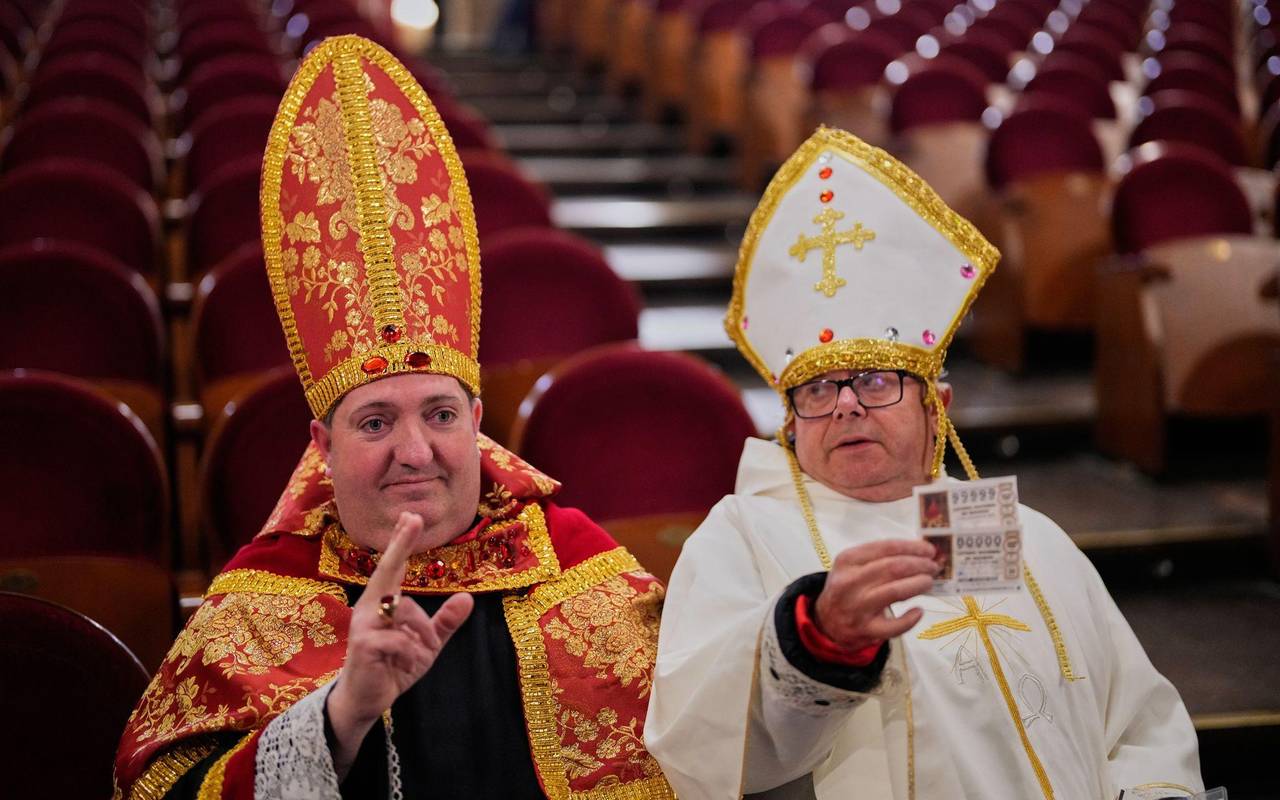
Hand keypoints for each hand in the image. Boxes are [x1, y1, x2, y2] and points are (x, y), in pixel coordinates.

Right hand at [326, 511, 473, 776]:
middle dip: (400, 544)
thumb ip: (444, 623)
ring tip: (419, 657)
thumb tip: (466, 598)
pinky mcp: (364, 644)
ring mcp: (364, 625)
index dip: (401, 542)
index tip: (409, 517)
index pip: (393, 567)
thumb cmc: (393, 667)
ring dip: (423, 637)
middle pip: (387, 571)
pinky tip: (406, 666)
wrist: (367, 700)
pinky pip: (402, 640)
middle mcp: (369, 608)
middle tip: (413, 517)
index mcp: (383, 604)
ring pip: (408, 613)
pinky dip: (412, 654)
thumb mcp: (426, 644)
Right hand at [813, 539, 939, 651]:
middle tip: (933, 567)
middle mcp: (850, 582)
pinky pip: (895, 625)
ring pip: (896, 592)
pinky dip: (911, 618)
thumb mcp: (852, 566)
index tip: (929, 550)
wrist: (826, 621)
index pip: (886, 547)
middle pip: (894, 568)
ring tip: (929, 582)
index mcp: (848, 560)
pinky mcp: (866, 630)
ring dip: (919, 584)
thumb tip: (919, 552)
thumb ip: (879, 557)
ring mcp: (858, 607)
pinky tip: (919, 611)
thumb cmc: (846, 588)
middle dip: (920, 565)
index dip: (912, 547)